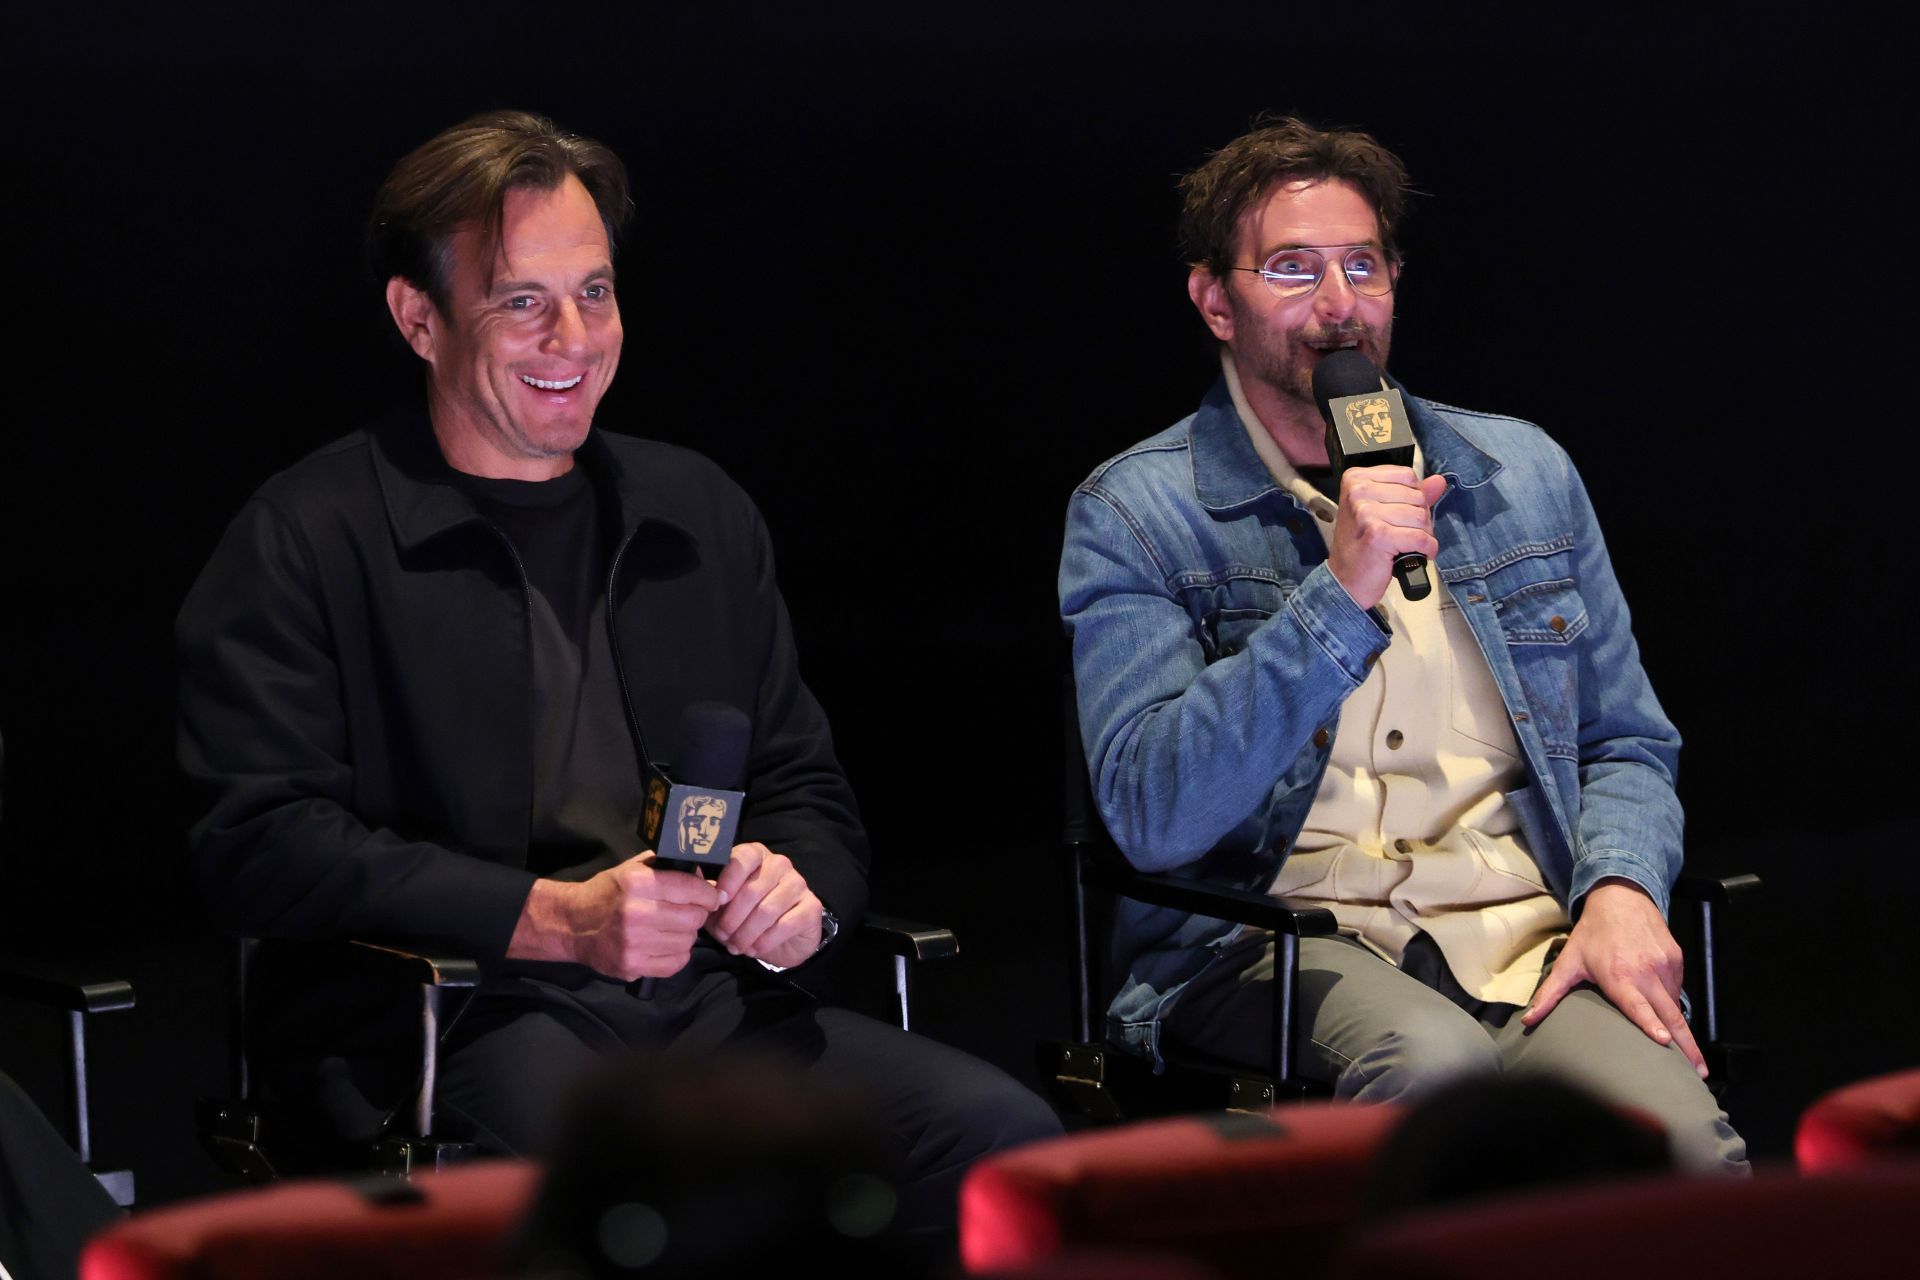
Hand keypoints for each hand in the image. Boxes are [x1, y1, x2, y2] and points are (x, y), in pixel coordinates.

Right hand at [507, 852, 720, 980]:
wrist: (572, 924)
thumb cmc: (608, 893)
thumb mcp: (633, 869)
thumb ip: (667, 868)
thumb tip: (703, 874)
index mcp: (637, 883)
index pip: (690, 888)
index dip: (708, 893)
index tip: (712, 897)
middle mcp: (636, 913)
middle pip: (694, 917)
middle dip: (698, 914)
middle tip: (690, 913)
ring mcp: (634, 943)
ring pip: (687, 941)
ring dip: (687, 935)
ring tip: (672, 928)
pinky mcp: (632, 966)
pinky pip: (676, 963)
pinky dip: (677, 955)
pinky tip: (665, 945)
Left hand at [707, 841, 823, 969]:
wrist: (780, 940)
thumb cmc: (745, 917)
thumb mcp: (721, 906)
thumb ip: (709, 894)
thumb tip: (693, 884)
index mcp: (756, 856)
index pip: (744, 857)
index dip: (729, 879)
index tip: (717, 902)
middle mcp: (779, 864)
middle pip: (753, 889)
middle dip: (733, 917)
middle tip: (723, 936)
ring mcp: (798, 884)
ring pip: (768, 909)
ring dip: (747, 933)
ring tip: (736, 947)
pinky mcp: (811, 906)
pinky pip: (786, 924)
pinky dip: (765, 941)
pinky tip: (755, 950)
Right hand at [1326, 465, 1447, 609]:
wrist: (1346, 580)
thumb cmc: (1361, 546)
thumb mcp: (1382, 511)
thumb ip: (1411, 493)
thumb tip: (1439, 481)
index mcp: (1356, 479)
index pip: (1406, 475)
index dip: (1413, 497)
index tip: (1401, 514)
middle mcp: (1359, 492)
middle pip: (1416, 495)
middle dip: (1419, 518)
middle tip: (1404, 533)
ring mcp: (1366, 512)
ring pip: (1420, 516)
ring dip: (1423, 534)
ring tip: (1407, 544)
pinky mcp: (1378, 534)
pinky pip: (1420, 537)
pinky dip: (1426, 549)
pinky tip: (1416, 554)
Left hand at [1522, 877, 1706, 1077]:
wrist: (1621, 897)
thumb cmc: (1592, 933)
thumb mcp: (1568, 962)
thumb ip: (1550, 993)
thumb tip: (1528, 1019)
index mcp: (1619, 975)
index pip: (1638, 1005)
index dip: (1651, 1025)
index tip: (1665, 1043)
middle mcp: (1647, 971)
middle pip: (1671, 1015)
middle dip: (1687, 1045)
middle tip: (1699, 1072)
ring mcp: (1666, 964)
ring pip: (1676, 1004)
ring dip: (1681, 1027)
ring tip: (1687, 1052)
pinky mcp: (1678, 958)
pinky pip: (1679, 989)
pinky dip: (1674, 1003)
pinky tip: (1671, 1015)